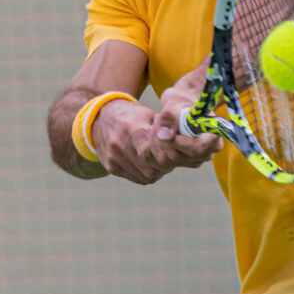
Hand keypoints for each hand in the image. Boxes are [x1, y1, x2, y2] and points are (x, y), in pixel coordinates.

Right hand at [99, 69, 222, 183]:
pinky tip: (150, 163)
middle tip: (176, 157)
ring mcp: (114, 158)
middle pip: (155, 166)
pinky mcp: (111, 168)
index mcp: (131, 128)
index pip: (157, 149)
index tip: (181, 151)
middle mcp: (120, 145)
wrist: (97, 119)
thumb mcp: (148, 115)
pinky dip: (148, 173)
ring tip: (162, 159)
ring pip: (148, 175)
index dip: (172, 153)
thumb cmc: (130, 115)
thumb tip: (195, 142)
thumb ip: (167, 128)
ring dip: (160, 170)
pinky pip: (137, 178)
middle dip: (169, 163)